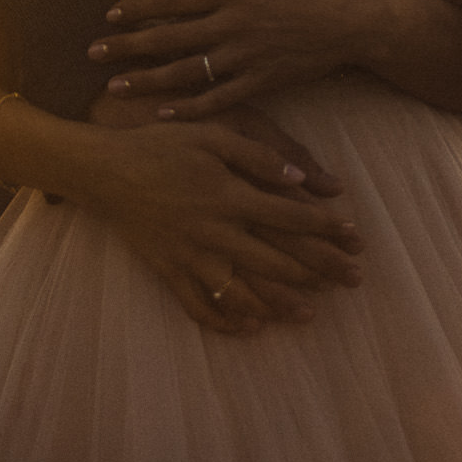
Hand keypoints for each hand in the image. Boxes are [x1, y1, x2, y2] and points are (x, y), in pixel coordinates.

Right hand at [62, 114, 362, 335]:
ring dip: (281, 303)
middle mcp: (216, 231)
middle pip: (278, 259)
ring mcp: (192, 256)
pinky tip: (250, 327)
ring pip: (245, 290)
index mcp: (230, 194)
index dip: (327, 228)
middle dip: (320, 270)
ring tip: (311, 313)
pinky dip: (226, 320)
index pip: (290, 216)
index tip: (355, 236)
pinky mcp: (169, 271)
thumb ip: (258, 155)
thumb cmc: (161, 144)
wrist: (105, 169)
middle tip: (352, 279)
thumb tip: (300, 177)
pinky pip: (200, 305)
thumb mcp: (212, 134)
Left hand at [88, 0, 384, 118]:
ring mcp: (247, 57)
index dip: (140, 7)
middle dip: (128, 47)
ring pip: (187, 73)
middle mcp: (233, 25)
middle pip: (170, 38)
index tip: (110, 14)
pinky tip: (165, 114)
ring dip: (148, 81)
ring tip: (115, 89)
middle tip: (93, 55)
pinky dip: (190, 109)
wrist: (360, 20)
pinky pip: (219, 99)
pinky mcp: (263, 82)